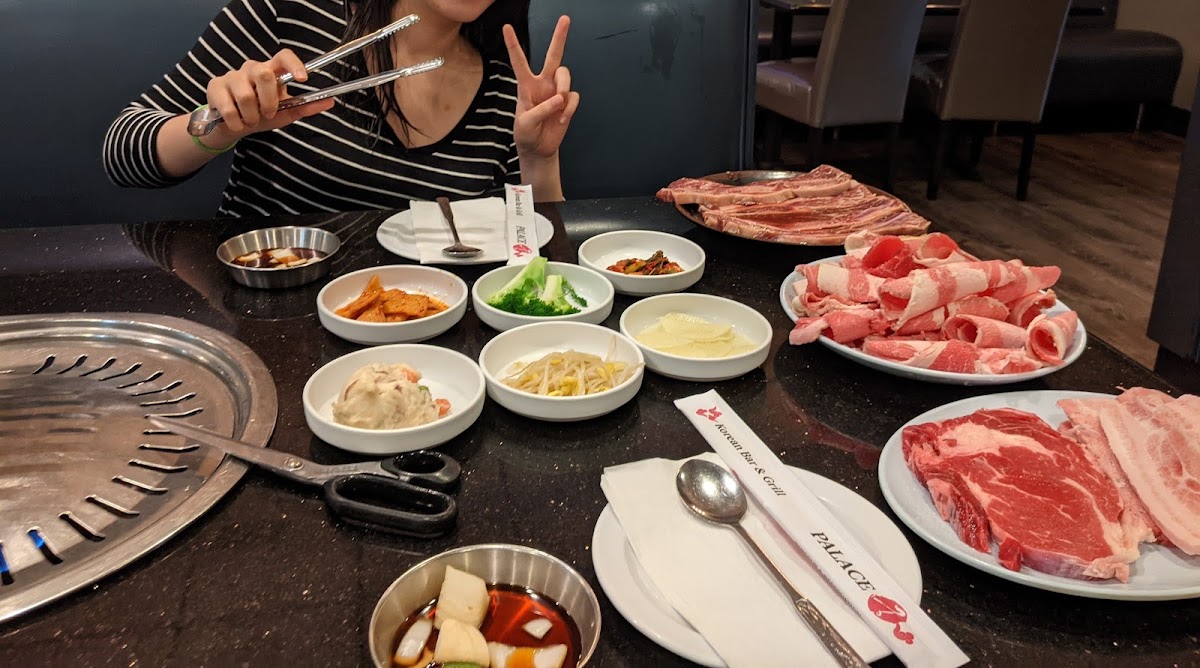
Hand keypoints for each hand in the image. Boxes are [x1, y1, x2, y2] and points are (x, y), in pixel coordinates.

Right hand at [204, 49, 333, 139]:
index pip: (283, 56)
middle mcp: (251, 69)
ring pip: (246, 95)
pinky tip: (236, 122)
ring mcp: (231, 76)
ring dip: (252, 116)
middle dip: (269, 101)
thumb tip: (330, 101)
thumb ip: (305, 107)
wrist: (232, 126)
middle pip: (264, 74)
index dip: (294, 64)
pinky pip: (228, 106)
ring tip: (250, 120)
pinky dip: (236, 121)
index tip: (304, 79)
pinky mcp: (215, 86)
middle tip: (267, 114)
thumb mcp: (285, 112)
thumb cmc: (261, 115)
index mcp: (271, 72)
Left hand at [503, 16, 579, 160]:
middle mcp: (543, 84)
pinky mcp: (567, 102)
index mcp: (526, 86)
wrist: (539, 149)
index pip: (519, 62)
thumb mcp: (525, 124)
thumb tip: (558, 98)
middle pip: (553, 56)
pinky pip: (574, 97)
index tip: (507, 28)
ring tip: (559, 104)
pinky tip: (561, 119)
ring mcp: (557, 92)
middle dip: (559, 37)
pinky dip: (569, 108)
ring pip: (566, 75)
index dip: (513, 45)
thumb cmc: (526, 134)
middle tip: (565, 19)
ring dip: (564, 87)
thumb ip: (539, 110)